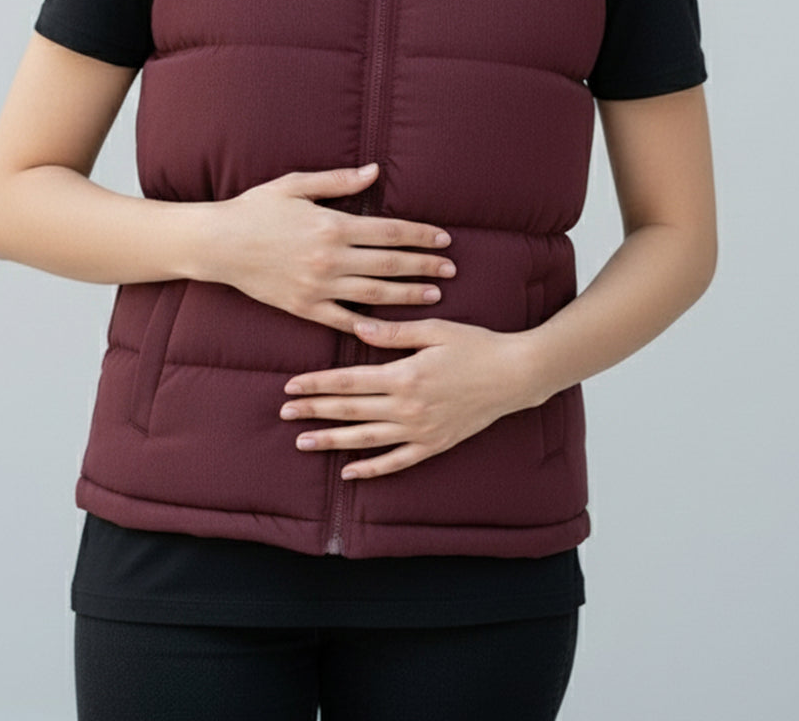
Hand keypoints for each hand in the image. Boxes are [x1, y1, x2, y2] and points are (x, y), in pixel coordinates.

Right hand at [209, 164, 457, 332]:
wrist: (217, 243)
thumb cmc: (256, 208)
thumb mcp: (296, 184)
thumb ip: (339, 181)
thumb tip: (375, 171)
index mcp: (332, 225)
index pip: (389, 232)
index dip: (421, 236)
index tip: (444, 240)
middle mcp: (330, 258)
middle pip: (390, 264)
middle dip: (424, 267)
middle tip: (451, 269)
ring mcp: (318, 286)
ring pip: (374, 293)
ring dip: (408, 295)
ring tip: (433, 295)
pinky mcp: (304, 307)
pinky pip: (344, 320)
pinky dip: (369, 325)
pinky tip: (391, 326)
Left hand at [279, 316, 534, 478]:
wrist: (514, 375)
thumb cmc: (475, 345)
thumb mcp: (434, 330)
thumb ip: (393, 332)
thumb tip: (356, 327)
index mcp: (404, 374)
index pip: (348, 381)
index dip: (317, 384)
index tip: (290, 386)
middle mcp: (407, 407)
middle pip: (350, 410)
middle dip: (314, 410)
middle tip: (283, 412)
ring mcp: (420, 430)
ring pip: (366, 439)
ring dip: (332, 441)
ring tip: (302, 442)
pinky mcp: (434, 445)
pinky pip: (396, 462)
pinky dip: (371, 469)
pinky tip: (348, 472)